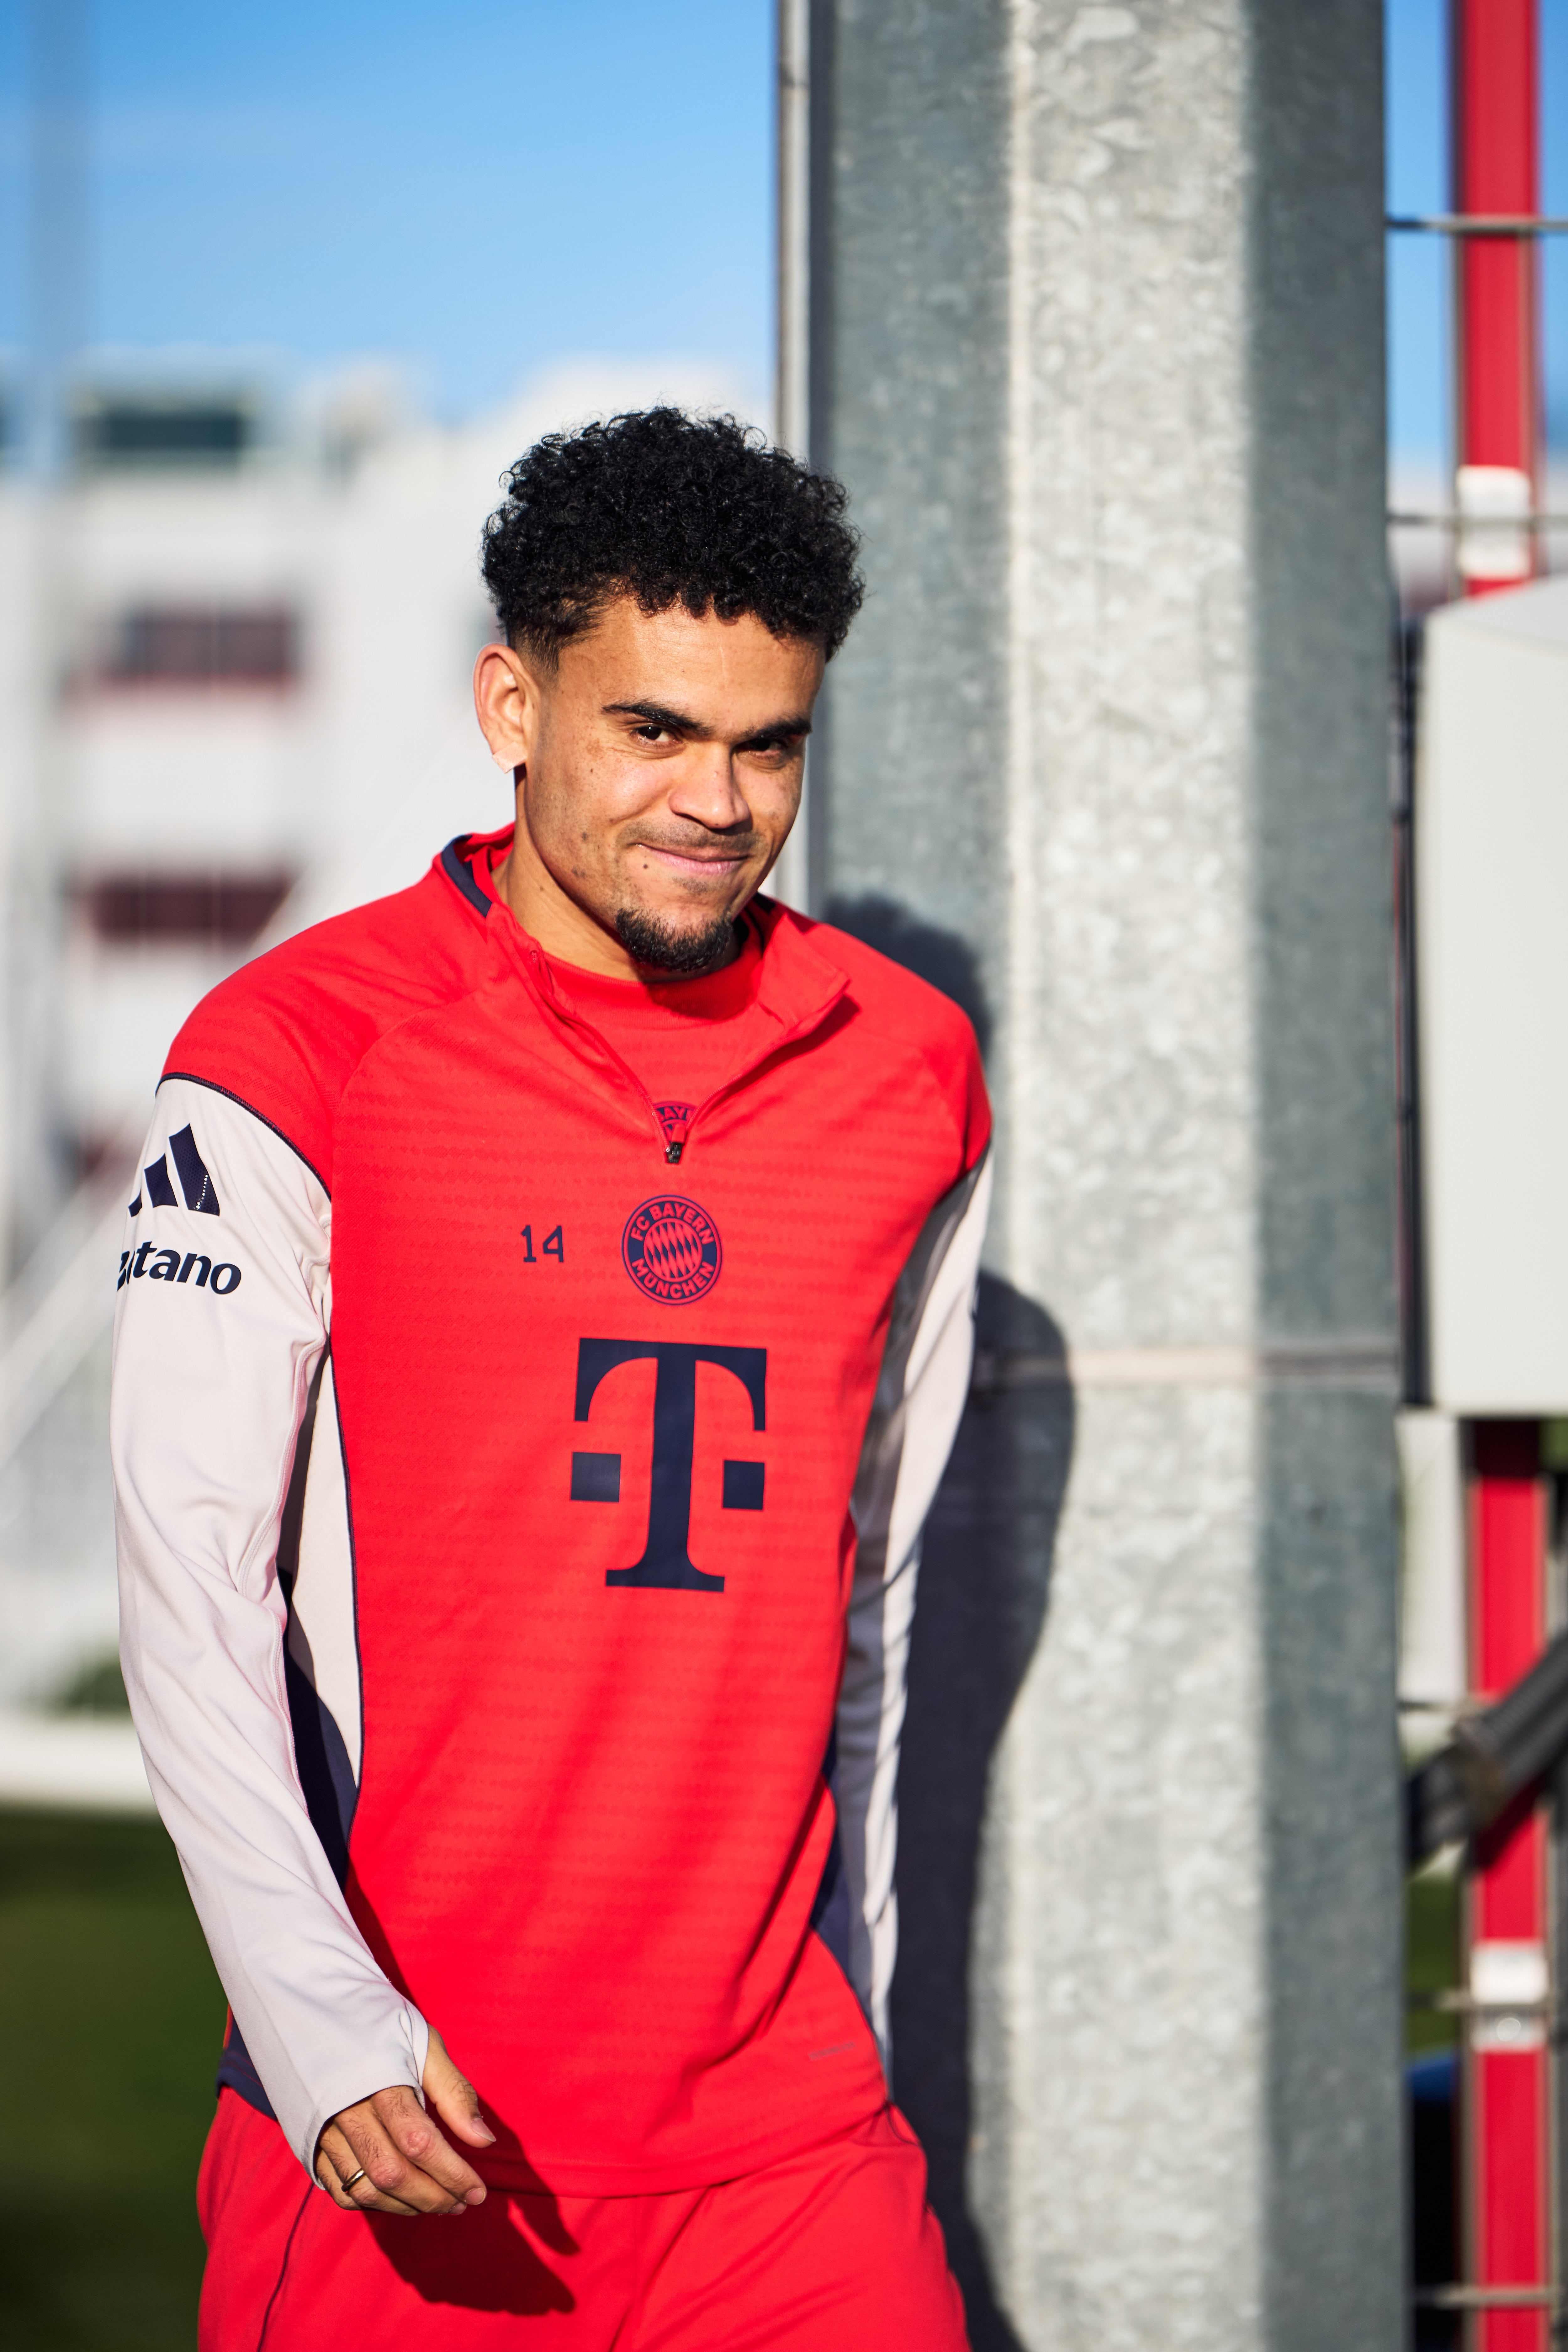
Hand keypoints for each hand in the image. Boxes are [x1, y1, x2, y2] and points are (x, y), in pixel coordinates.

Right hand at [314, 2026, 494, 2215]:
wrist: (312, 2006)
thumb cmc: (379, 2023)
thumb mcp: (423, 2043)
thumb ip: (454, 2093)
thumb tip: (484, 2142)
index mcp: (378, 2081)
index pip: (419, 2142)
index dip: (452, 2173)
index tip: (479, 2191)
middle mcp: (345, 2111)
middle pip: (391, 2172)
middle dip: (433, 2196)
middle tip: (463, 2202)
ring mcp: (322, 2130)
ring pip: (365, 2188)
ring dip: (407, 2206)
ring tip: (439, 2204)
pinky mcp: (308, 2143)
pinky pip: (340, 2190)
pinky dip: (373, 2203)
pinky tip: (399, 2198)